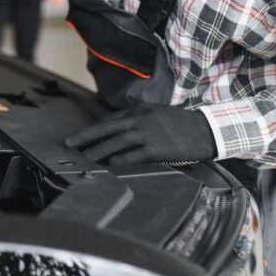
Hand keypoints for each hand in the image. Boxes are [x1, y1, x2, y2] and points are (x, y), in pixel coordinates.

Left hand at [64, 103, 216, 164]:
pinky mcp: (157, 148)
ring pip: (116, 142)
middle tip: (69, 144)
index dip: (91, 130)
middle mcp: (140, 119)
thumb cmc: (179, 124)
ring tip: (86, 158)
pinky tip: (110, 164)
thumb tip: (114, 131)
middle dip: (85, 137)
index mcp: (138, 110)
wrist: (205, 129)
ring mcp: (148, 133)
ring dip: (98, 150)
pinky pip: (134, 155)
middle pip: (106, 128)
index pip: (108, 120)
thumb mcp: (155, 114)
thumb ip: (135, 120)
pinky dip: (120, 160)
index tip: (77, 137)